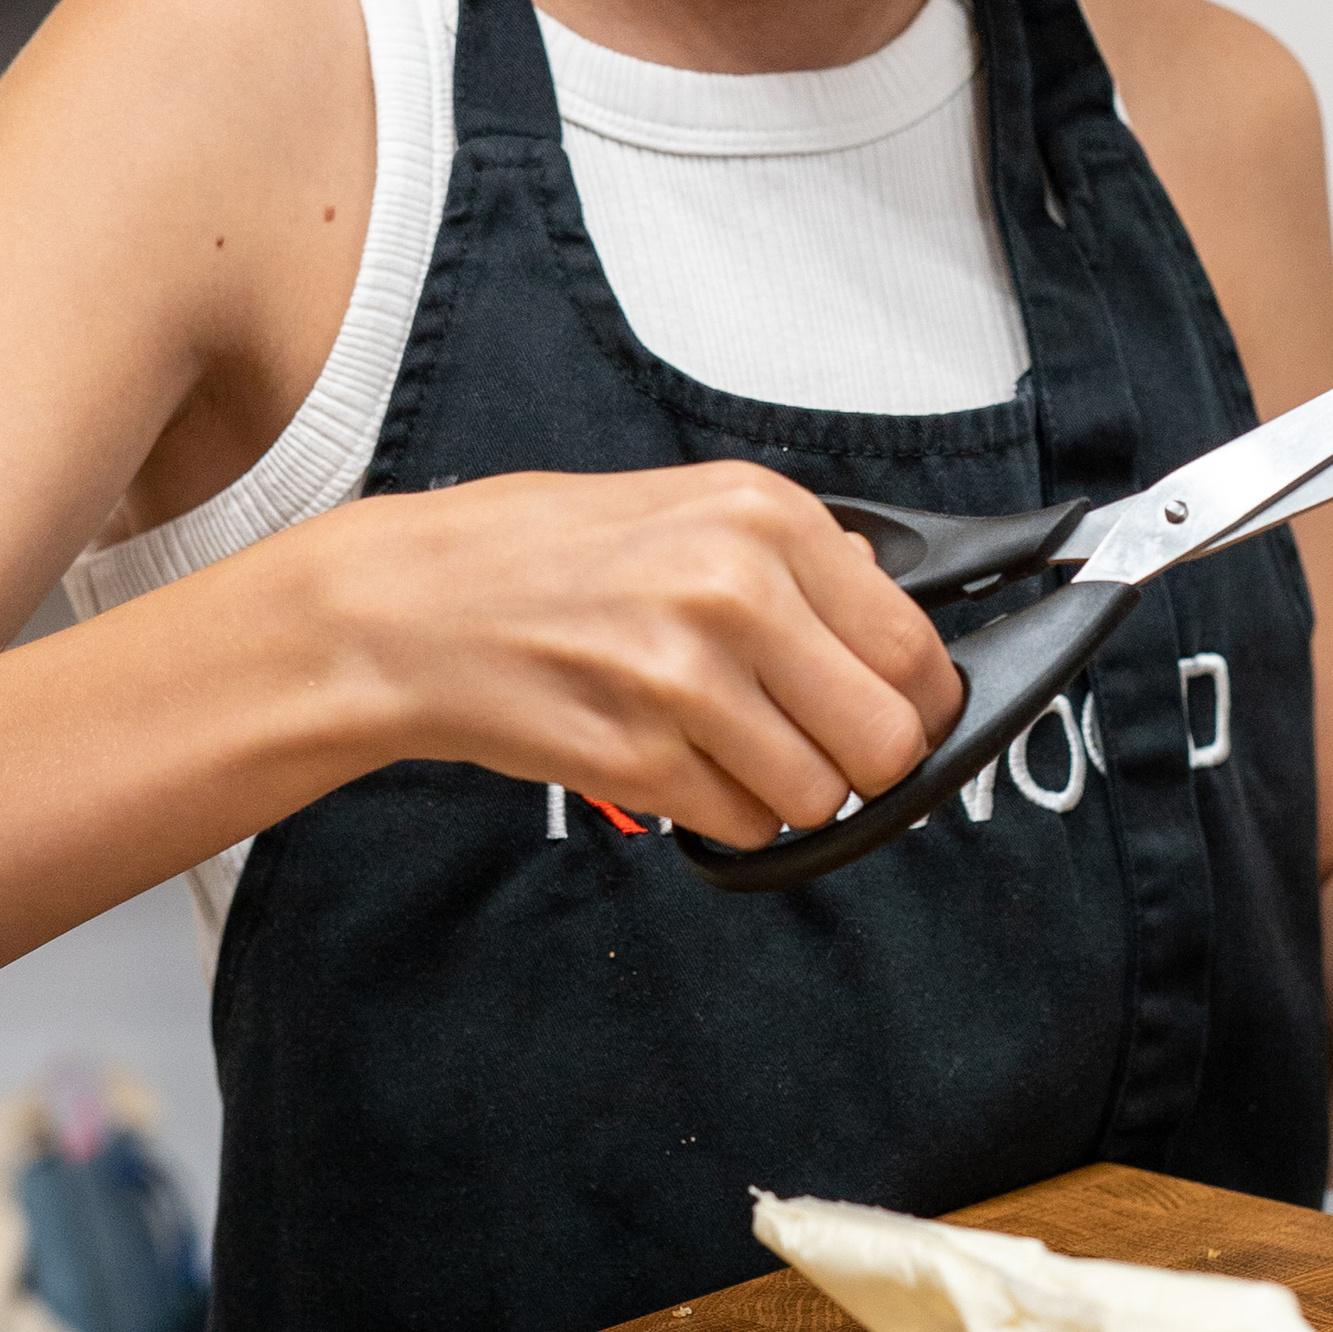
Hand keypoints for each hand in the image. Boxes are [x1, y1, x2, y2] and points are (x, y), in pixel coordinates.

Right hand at [300, 463, 963, 851]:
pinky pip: (745, 826)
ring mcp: (684, 679)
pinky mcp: (636, 757)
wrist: (411, 607)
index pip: (913, 648)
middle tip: (816, 746)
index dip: (921, 703)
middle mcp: (735, 590)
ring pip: (821, 797)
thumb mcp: (683, 505)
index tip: (901, 716)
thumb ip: (794, 553)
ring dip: (788, 792)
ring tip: (723, 745)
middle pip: (889, 738)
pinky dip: (725, 814)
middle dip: (866, 763)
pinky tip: (675, 762)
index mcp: (764, 517)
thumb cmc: (539, 553)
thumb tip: (887, 594)